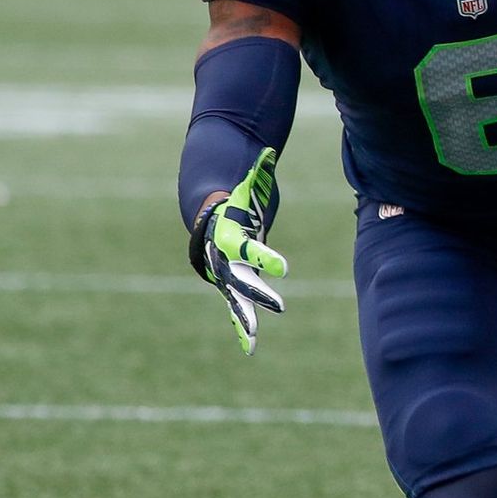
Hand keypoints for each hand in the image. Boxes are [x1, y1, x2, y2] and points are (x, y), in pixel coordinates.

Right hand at [188, 149, 286, 354]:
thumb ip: (258, 171)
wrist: (213, 215)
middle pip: (240, 279)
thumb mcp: (247, 185)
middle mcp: (225, 259)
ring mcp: (227, 273)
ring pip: (235, 299)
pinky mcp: (233, 282)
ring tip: (253, 340)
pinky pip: (237, 306)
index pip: (248, 249)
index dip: (265, 257)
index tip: (284, 268)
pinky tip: (249, 347)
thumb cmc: (237, 198)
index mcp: (230, 237)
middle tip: (278, 306)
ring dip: (244, 319)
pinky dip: (242, 325)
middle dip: (257, 293)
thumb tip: (269, 151)